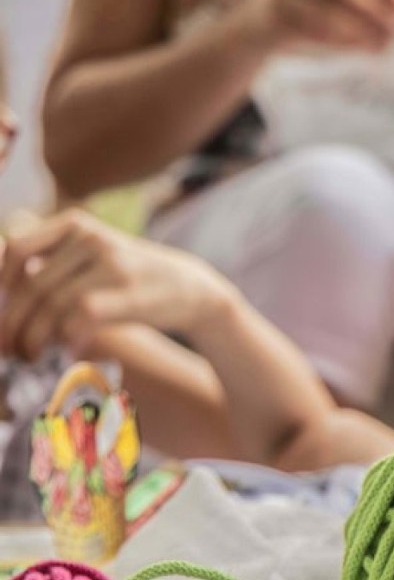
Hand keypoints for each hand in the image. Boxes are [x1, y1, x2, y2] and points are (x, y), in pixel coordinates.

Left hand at [0, 211, 225, 360]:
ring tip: (31, 355)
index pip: (18, 249)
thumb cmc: (129, 279)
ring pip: (53, 305)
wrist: (188, 287)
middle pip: (33, 285)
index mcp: (75, 224)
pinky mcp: (128, 292)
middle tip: (8, 348)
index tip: (2, 313)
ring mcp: (111, 263)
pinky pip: (81, 317)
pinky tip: (67, 351)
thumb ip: (52, 263)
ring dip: (35, 338)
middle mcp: (91, 237)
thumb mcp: (91, 256)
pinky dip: (67, 339)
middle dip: (13, 323)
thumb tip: (2, 294)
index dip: (0, 285)